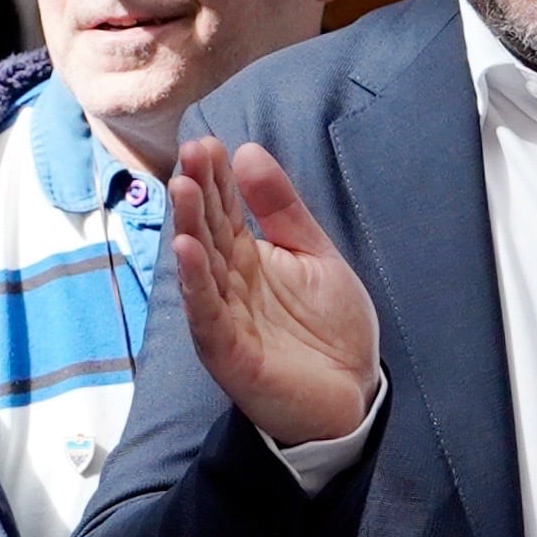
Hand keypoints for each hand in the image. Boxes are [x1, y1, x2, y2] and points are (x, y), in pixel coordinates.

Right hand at [172, 135, 382, 448]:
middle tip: (190, 153)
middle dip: (197, 192)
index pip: (222, 208)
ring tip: (184, 188)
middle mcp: (227, 283)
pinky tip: (187, 251)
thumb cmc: (330, 329)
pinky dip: (195, 283)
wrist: (353, 394)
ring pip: (200, 266)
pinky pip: (207, 313)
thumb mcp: (315, 255)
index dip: (215, 177)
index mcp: (246, 257)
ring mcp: (224, 316)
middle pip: (206, 230)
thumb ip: (282, 209)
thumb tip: (249, 153)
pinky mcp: (229, 350)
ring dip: (189, 227)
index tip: (208, 142)